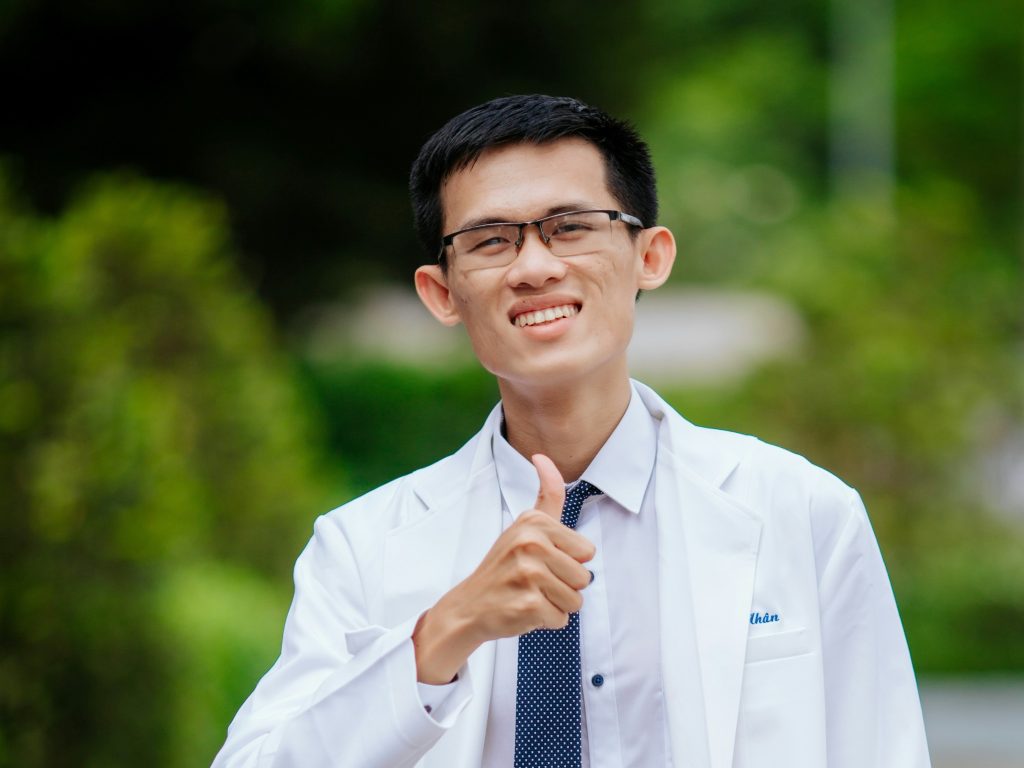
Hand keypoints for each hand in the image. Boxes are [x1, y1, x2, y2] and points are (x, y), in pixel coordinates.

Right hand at [412, 454, 595, 683]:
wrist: (468, 606)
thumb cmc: (504, 566)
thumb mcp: (524, 526)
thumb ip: (546, 495)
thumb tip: (542, 456)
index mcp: (534, 522)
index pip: (587, 551)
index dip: (568, 561)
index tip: (541, 560)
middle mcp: (531, 543)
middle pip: (584, 577)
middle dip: (564, 586)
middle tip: (534, 582)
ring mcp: (528, 574)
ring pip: (576, 601)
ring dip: (556, 605)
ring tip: (529, 595)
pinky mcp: (527, 604)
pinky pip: (561, 619)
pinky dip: (545, 621)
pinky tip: (523, 610)